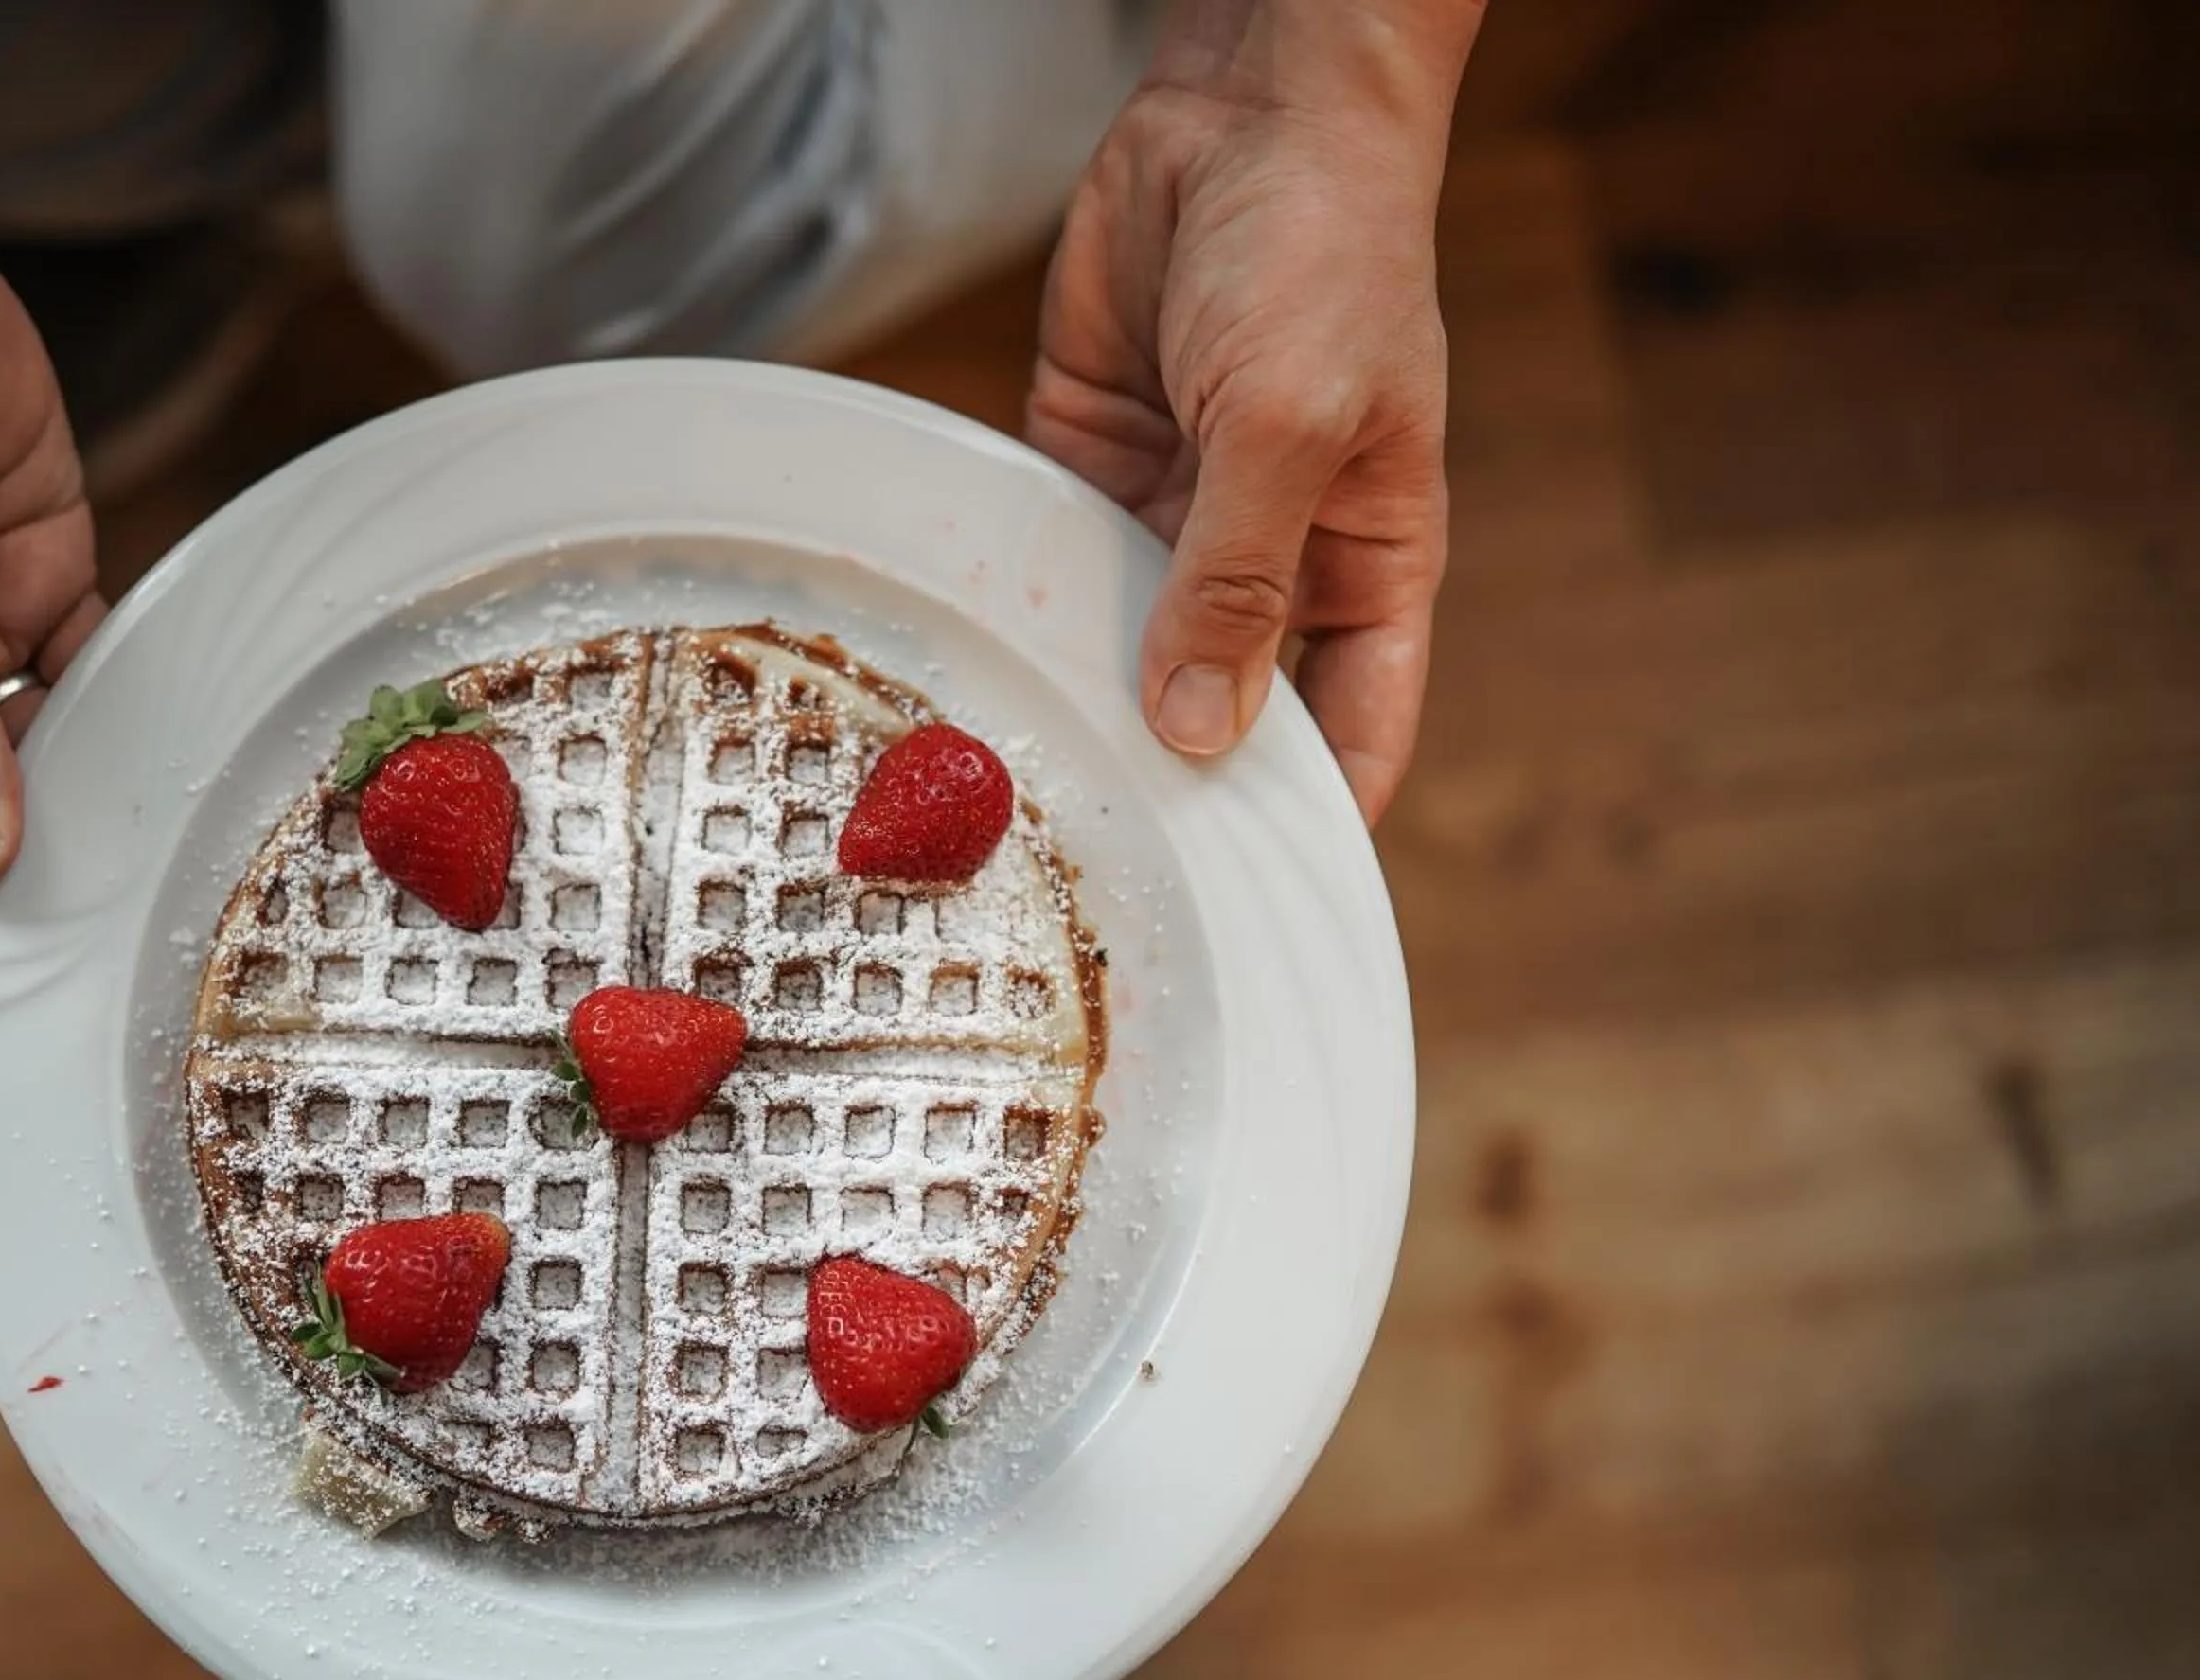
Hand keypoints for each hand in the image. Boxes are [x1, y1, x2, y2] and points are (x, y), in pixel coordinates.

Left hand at [1026, 0, 1475, 820]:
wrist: (1245, 109)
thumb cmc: (1327, 249)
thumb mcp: (1295, 427)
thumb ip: (1238, 578)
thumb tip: (1196, 727)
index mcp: (1368, 567)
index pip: (1352, 734)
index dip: (1308, 822)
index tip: (1247, 904)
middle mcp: (1271, 560)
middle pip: (1221, 709)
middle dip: (1167, 775)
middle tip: (1095, 862)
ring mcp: (1176, 516)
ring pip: (1124, 647)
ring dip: (1078, 697)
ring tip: (1015, 782)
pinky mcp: (1092, 466)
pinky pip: (1051, 564)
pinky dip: (1018, 607)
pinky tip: (976, 660)